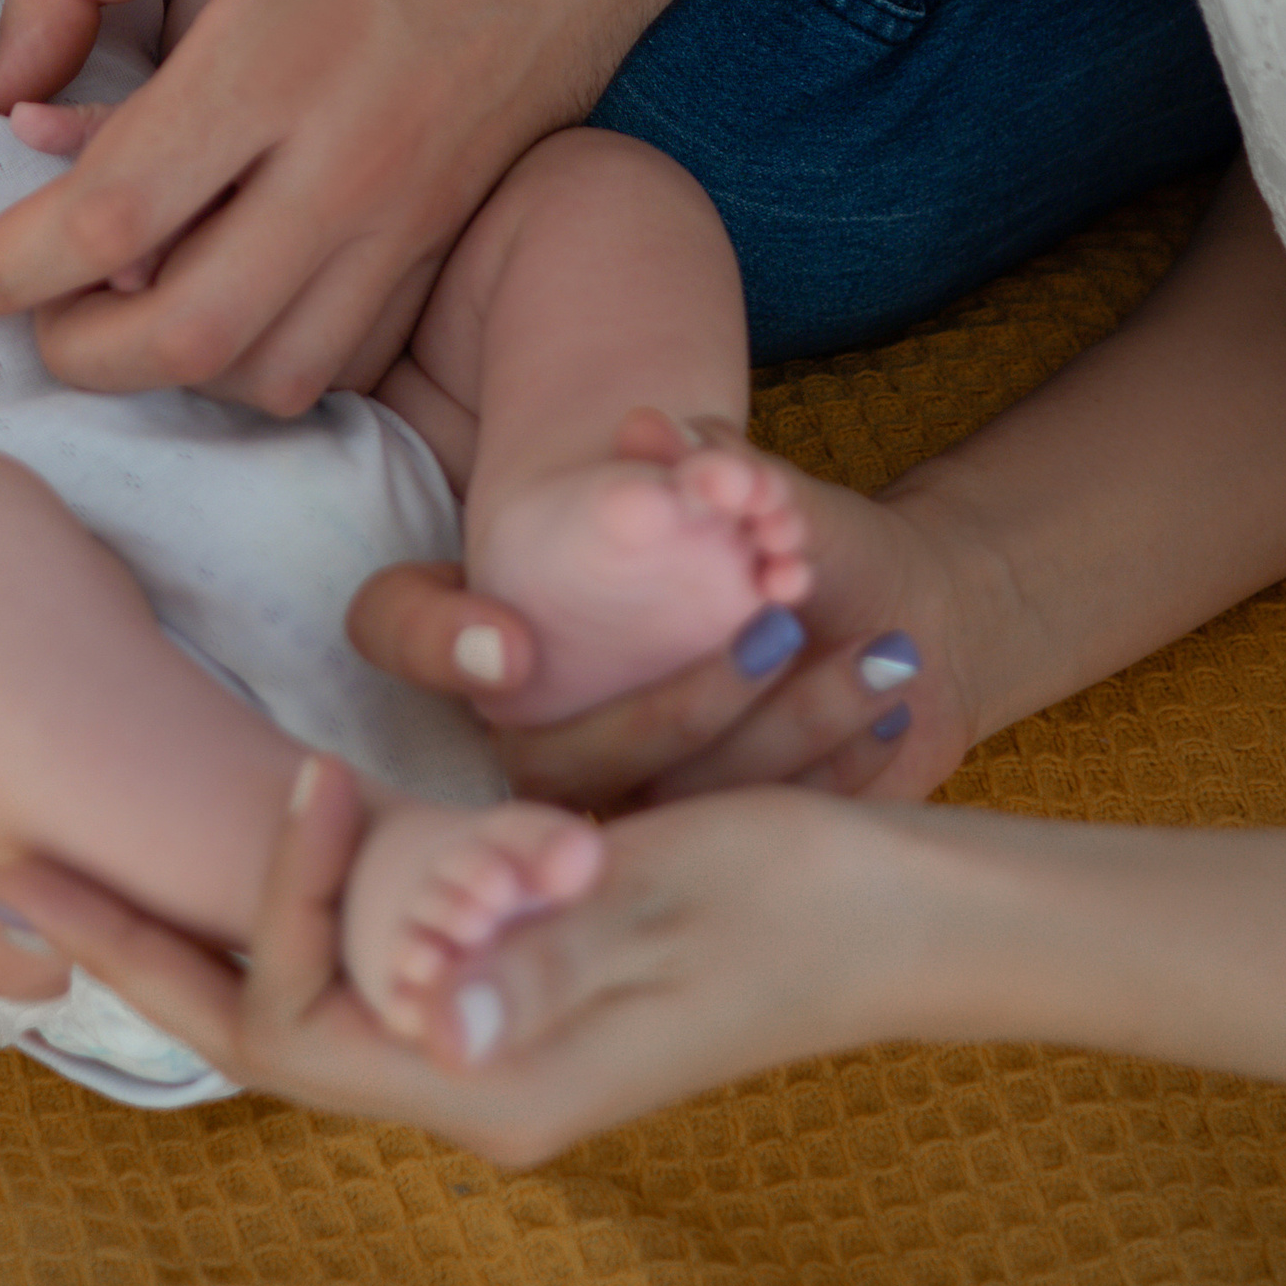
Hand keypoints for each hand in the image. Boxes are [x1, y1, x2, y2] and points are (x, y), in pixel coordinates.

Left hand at [0, 0, 647, 411]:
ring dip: (170, 368)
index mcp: (275, 54)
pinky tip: (221, 294)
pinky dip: (262, 358)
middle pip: (187, 334)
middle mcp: (350, 160)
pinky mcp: (450, 232)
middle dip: (73, 352)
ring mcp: (412, 212)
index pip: (108, 214)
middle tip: (22, 310)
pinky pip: (347, 356)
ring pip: (271, 371)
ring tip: (115, 304)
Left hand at [0, 752, 934, 1163]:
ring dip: (198, 932)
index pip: (296, 1024)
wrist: (910, 916)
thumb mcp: (672, 904)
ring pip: (303, 1003)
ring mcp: (496, 1045)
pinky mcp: (521, 993)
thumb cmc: (805, 895)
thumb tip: (433, 1015)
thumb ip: (542, 952)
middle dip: (137, 948)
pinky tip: (253, 857)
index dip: (248, 910)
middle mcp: (476, 1083)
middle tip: (13, 869)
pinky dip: (293, 915)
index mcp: (497, 1080)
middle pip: (261, 1029)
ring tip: (89, 864)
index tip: (289, 770)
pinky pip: (365, 973)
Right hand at [347, 416, 988, 809]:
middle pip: (549, 755)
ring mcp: (615, 798)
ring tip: (880, 656)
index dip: (434, 642)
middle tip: (780, 625)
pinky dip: (826, 775)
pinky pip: (740, 844)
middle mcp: (540, 718)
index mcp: (503, 617)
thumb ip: (713, 468)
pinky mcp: (697, 852)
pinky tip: (889, 706)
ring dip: (780, 735)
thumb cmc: (793, 540)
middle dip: (681, 700)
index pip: (396, 628)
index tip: (513, 646)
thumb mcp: (763, 493)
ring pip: (662, 806)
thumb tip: (655, 433)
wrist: (884, 610)